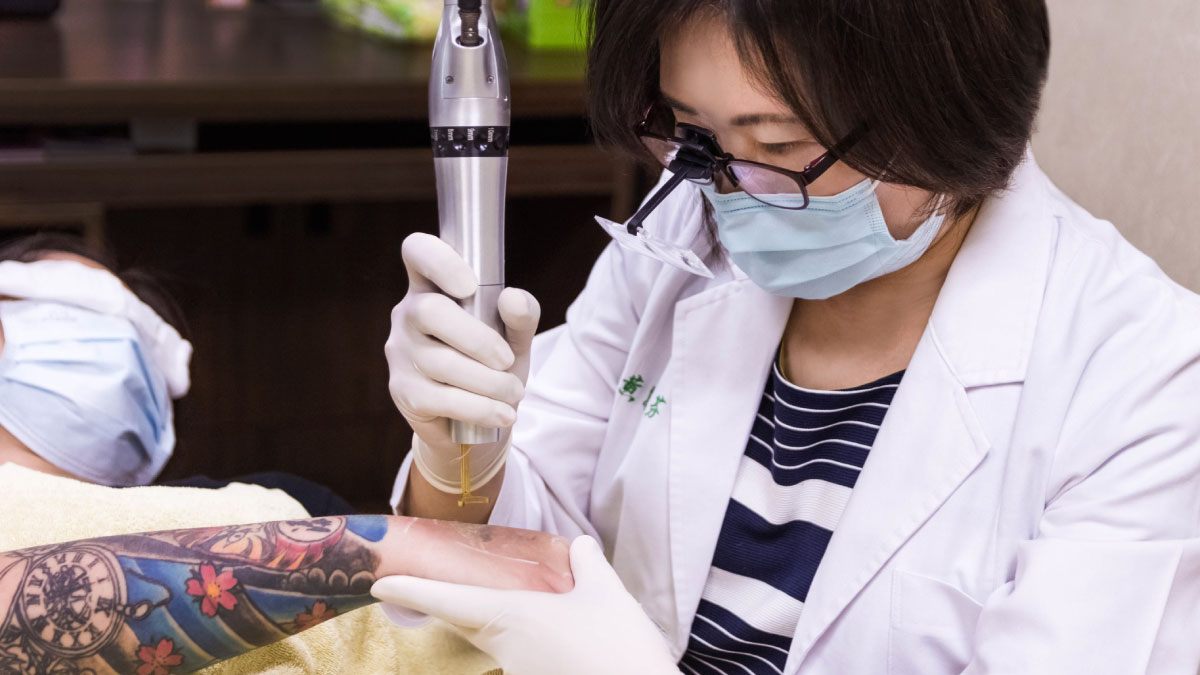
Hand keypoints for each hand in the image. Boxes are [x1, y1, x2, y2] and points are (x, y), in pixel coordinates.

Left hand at [371, 536, 680, 674]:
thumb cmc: (619, 649)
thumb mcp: (608, 596)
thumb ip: (589, 567)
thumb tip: (580, 545)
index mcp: (513, 618)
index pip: (450, 602)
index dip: (414, 590)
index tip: (381, 584)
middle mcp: (506, 651)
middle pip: (469, 626)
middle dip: (451, 607)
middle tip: (436, 590)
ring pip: (501, 646)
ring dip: (508, 629)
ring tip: (548, 614)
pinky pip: (526, 663)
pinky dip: (534, 647)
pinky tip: (564, 642)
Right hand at [385, 233, 540, 488]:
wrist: (476, 421)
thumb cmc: (492, 363)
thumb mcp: (513, 336)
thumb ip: (521, 314)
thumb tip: (512, 299)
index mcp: (432, 286)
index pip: (417, 252)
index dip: (439, 260)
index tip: (469, 285)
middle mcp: (408, 314)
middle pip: (430, 311)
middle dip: (478, 339)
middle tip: (507, 361)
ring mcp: (401, 353)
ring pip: (442, 361)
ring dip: (488, 381)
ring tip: (513, 392)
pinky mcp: (403, 392)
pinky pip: (443, 398)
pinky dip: (481, 408)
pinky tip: (502, 413)